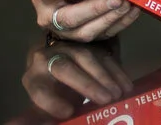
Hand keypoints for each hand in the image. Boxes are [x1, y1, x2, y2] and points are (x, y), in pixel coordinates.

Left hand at [19, 40, 133, 119]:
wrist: (59, 58)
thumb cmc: (52, 88)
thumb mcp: (44, 102)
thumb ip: (37, 116)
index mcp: (34, 77)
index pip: (39, 88)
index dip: (52, 101)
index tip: (68, 112)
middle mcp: (48, 58)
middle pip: (65, 68)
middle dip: (86, 84)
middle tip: (105, 100)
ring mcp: (71, 47)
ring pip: (87, 58)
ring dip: (106, 77)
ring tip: (118, 95)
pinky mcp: (90, 44)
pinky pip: (105, 55)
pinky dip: (117, 72)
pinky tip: (126, 86)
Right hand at [20, 0, 140, 41]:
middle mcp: (53, 17)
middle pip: (70, 18)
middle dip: (94, 9)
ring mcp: (72, 30)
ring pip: (88, 31)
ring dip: (110, 18)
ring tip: (127, 3)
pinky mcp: (91, 35)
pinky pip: (106, 33)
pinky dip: (122, 22)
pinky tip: (134, 9)